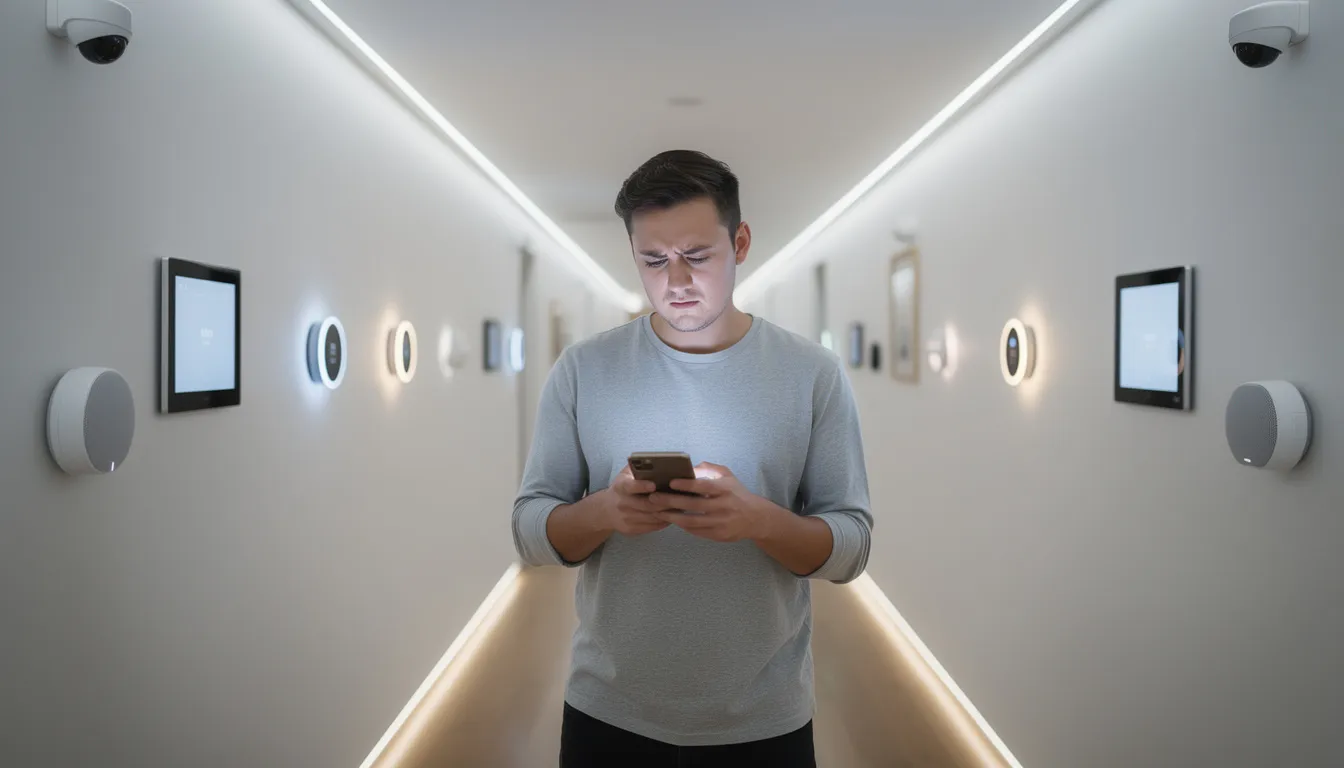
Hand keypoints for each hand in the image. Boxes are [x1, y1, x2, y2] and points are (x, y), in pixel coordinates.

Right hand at [601, 465, 676, 535]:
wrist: (606, 510)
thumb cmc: (622, 489)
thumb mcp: (625, 475)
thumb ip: (637, 467)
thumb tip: (656, 461)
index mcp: (621, 487)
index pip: (631, 487)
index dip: (642, 486)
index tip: (654, 485)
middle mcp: (622, 504)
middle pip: (646, 505)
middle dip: (664, 502)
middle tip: (679, 497)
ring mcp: (626, 518)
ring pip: (652, 517)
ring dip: (668, 512)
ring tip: (681, 505)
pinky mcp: (631, 529)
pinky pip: (652, 527)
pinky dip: (664, 521)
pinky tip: (673, 515)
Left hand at [649, 463, 780, 542]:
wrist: (755, 518)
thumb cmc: (736, 494)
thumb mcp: (728, 476)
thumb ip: (710, 469)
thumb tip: (690, 467)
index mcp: (725, 489)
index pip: (704, 486)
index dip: (687, 485)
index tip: (670, 482)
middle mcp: (724, 506)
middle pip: (693, 505)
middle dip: (671, 501)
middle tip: (653, 498)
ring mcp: (721, 523)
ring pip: (691, 521)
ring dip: (672, 516)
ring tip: (657, 511)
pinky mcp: (718, 535)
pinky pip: (696, 531)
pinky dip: (682, 526)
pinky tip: (671, 520)